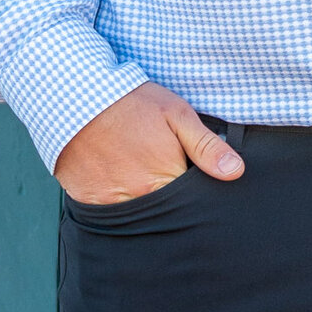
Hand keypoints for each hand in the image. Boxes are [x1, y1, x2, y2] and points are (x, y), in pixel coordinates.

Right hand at [53, 82, 242, 203]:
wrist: (76, 97)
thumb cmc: (131, 103)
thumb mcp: (176, 114)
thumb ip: (207, 147)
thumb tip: (235, 172)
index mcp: (165, 178)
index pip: (189, 200)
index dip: (191, 188)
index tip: (185, 170)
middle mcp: (139, 197)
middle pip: (164, 210)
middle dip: (168, 196)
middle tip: (156, 166)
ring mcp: (111, 202)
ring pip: (138, 214)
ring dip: (141, 198)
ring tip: (135, 170)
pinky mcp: (88, 202)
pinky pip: (109, 210)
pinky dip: (115, 198)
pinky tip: (115, 175)